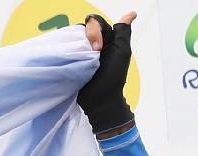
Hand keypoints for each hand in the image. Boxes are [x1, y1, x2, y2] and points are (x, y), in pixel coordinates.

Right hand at [79, 12, 136, 136]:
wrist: (100, 99)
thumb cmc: (113, 77)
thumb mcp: (122, 52)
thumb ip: (123, 32)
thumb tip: (132, 13)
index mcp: (108, 38)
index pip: (96, 21)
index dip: (95, 30)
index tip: (99, 46)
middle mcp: (94, 42)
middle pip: (84, 26)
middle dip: (88, 36)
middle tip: (94, 53)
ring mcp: (82, 50)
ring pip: (74, 35)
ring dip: (78, 44)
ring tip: (83, 59)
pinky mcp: (72, 59)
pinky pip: (66, 46)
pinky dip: (68, 49)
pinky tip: (72, 57)